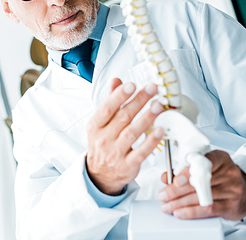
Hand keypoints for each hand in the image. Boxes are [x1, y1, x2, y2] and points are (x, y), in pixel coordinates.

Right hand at [86, 78, 164, 194]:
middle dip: (138, 101)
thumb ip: (110, 101)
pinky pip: (141, 152)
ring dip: (147, 118)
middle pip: (122, 117)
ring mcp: (115, 153)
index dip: (119, 96)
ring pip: (132, 133)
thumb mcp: (100, 124)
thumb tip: (116, 81)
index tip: (131, 85)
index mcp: (95, 126)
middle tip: (152, 89)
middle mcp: (104, 139)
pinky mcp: (128, 165)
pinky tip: (160, 131)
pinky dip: (151, 141)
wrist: (100, 175)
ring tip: (158, 105)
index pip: (106, 108)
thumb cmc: (102, 145)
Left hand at [158, 150, 245, 220]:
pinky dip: (191, 212)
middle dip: (176, 190)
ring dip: (180, 203)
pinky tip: (180, 212)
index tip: (174, 179)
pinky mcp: (232, 205)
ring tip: (167, 206)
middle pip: (198, 182)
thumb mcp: (205, 167)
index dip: (187, 172)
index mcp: (220, 158)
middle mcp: (228, 173)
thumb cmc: (220, 177)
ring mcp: (232, 189)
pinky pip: (208, 209)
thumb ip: (184, 170)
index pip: (202, 162)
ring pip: (201, 197)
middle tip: (163, 195)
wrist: (243, 190)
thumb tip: (166, 177)